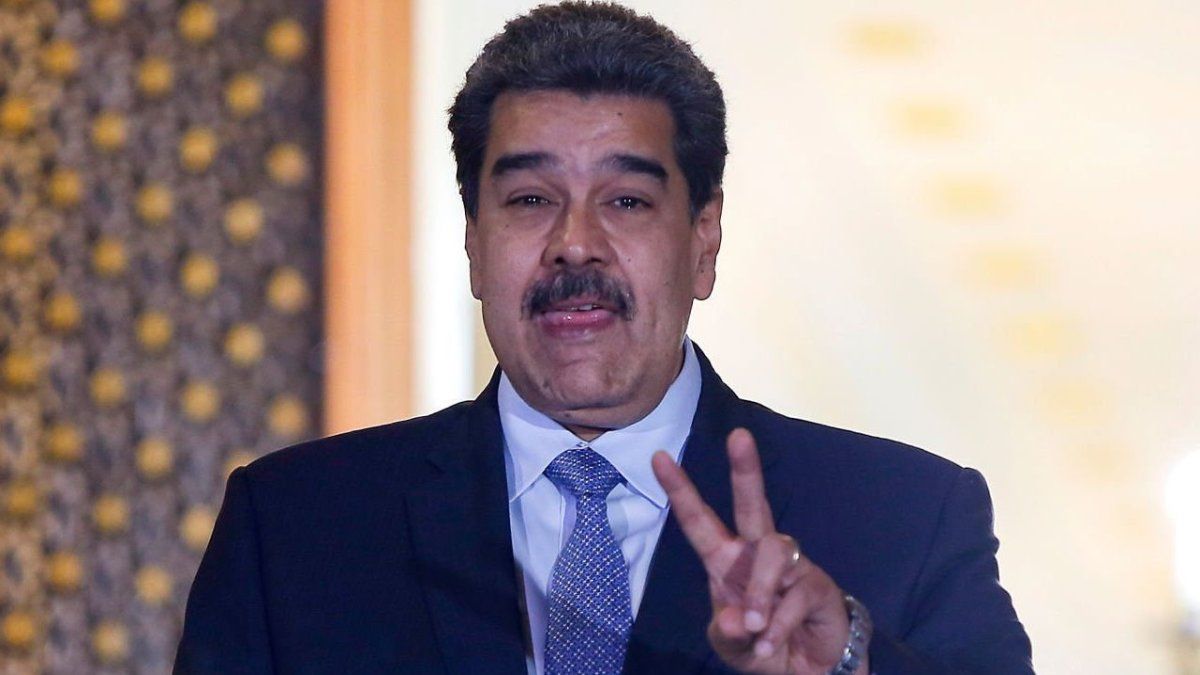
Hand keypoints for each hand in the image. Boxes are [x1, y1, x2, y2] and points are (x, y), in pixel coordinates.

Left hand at [651, 428, 865, 674]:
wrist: (806, 670)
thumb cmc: (761, 646)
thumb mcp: (730, 646)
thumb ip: (726, 633)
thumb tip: (735, 618)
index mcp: (726, 561)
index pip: (699, 521)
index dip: (680, 490)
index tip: (659, 457)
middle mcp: (756, 553)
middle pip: (753, 504)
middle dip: (745, 470)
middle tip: (738, 436)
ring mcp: (791, 565)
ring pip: (773, 552)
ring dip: (759, 591)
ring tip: (754, 627)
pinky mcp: (817, 585)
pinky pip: (795, 595)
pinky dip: (778, 626)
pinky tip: (770, 645)